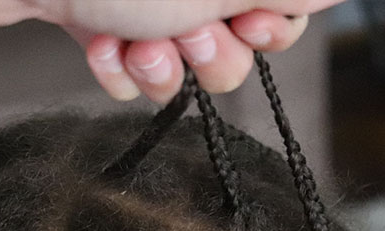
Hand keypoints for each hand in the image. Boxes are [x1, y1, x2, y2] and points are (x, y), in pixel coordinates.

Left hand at [73, 13, 311, 102]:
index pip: (285, 0)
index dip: (277, 25)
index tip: (253, 25)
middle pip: (240, 37)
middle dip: (216, 54)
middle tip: (189, 34)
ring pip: (185, 63)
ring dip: (164, 68)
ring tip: (134, 43)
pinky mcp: (101, 16)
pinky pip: (132, 70)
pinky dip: (119, 67)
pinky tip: (99, 43)